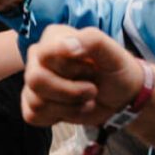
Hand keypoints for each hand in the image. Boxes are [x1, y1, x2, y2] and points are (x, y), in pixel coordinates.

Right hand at [21, 25, 143, 127]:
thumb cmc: (115, 71)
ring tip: (87, 99)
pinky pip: (34, 116)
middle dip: (71, 91)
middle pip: (36, 80)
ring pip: (37, 102)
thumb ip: (91, 40)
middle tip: (92, 89)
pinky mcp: (34, 104)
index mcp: (53, 38)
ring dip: (71, 106)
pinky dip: (60, 116)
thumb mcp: (113, 52)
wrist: (121, 97)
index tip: (92, 69)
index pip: (45, 54)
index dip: (70, 68)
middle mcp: (39, 58)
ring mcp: (34, 82)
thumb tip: (67, 46)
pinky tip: (73, 108)